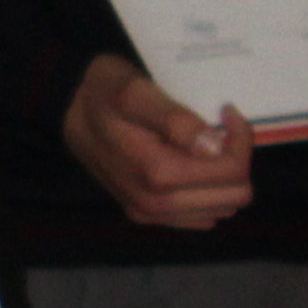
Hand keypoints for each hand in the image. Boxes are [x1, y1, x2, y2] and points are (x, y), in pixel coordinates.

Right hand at [63, 53, 252, 229]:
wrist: (66, 106)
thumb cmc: (103, 91)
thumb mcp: (137, 91)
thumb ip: (176, 120)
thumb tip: (215, 147)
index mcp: (157, 173)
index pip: (232, 172)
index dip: (241, 140)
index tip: (225, 112)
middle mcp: (155, 203)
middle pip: (233, 196)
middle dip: (237, 159)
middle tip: (220, 127)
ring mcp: (150, 214)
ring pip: (221, 208)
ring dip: (225, 176)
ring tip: (208, 144)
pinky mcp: (146, 215)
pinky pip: (200, 216)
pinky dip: (208, 191)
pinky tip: (194, 163)